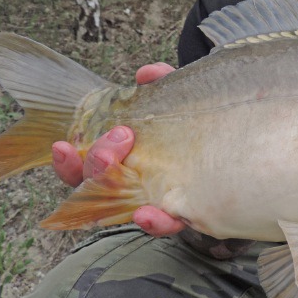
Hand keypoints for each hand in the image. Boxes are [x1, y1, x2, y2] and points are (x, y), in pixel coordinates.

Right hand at [51, 62, 184, 236]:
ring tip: (118, 170)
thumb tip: (147, 73)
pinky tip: (148, 214)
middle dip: (97, 164)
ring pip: (123, 208)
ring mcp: (155, 200)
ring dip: (114, 190)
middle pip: (97, 186)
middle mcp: (131, 184)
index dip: (67, 162)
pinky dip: (156, 222)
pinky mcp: (183, 213)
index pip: (82, 167)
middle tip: (120, 137)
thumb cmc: (193, 127)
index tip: (63, 146)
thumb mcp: (177, 102)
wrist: (233, 149)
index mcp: (120, 159)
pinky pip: (166, 224)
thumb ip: (162, 85)